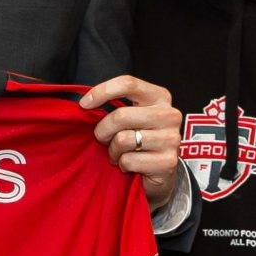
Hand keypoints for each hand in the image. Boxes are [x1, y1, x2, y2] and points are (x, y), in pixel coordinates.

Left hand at [82, 76, 181, 209]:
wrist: (160, 172)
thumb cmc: (140, 139)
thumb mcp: (132, 116)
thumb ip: (116, 106)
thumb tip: (86, 103)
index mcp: (160, 97)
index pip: (129, 84)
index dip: (102, 92)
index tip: (84, 104)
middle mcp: (169, 115)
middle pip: (121, 115)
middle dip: (103, 130)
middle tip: (103, 139)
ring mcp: (171, 138)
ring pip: (123, 139)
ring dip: (113, 150)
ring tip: (119, 153)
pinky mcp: (168, 161)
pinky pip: (129, 160)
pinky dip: (122, 165)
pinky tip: (131, 165)